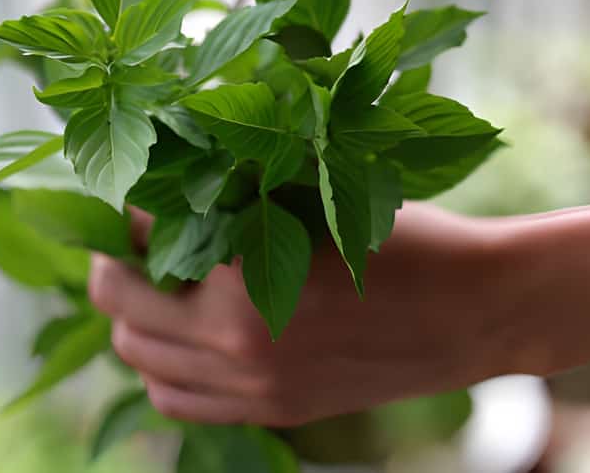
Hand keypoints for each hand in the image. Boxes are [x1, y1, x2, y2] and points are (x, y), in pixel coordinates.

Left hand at [88, 203, 514, 425]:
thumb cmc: (404, 240)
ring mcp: (251, 388)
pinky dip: (162, 366)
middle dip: (115, 257)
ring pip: (138, 357)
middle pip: (119, 302)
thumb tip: (173, 179)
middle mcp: (234, 347)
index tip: (144, 188)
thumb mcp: (319, 199)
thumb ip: (241, 196)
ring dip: (133, 314)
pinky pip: (176, 401)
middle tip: (135, 233)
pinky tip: (184, 335)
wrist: (474, 311)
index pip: (142, 235)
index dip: (135, 203)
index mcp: (243, 284)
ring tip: (158, 283)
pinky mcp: (271, 410)